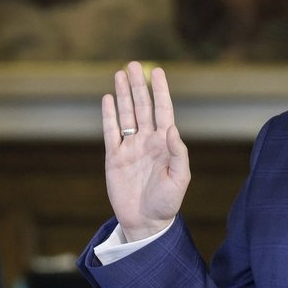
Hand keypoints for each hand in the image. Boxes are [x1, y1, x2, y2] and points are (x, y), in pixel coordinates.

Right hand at [102, 61, 190, 240]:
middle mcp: (148, 141)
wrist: (146, 222)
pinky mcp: (115, 158)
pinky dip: (109, 116)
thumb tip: (170, 128)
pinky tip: (108, 99)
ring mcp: (130, 148)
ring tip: (119, 74)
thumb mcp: (179, 179)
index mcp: (165, 144)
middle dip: (138, 86)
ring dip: (123, 95)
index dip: (160, 91)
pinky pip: (111, 132)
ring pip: (126, 115)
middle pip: (142, 107)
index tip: (157, 71)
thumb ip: (178, 153)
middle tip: (133, 65)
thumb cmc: (167, 203)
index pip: (163, 111)